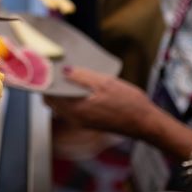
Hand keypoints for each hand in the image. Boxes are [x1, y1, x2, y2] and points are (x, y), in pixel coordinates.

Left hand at [45, 67, 163, 140]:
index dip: (46, 81)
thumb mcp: (105, 83)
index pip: (49, 95)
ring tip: (67, 75)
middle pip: (52, 101)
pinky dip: (69, 98)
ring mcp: (81, 122)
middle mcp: (75, 119)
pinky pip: (70, 109)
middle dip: (51, 86)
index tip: (45, 68)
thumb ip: (82, 76)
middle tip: (54, 70)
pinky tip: (79, 86)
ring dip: (60, 92)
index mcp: (76, 110)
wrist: (147, 123)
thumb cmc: (130, 104)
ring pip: (60, 106)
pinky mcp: (88, 122)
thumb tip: (64, 70)